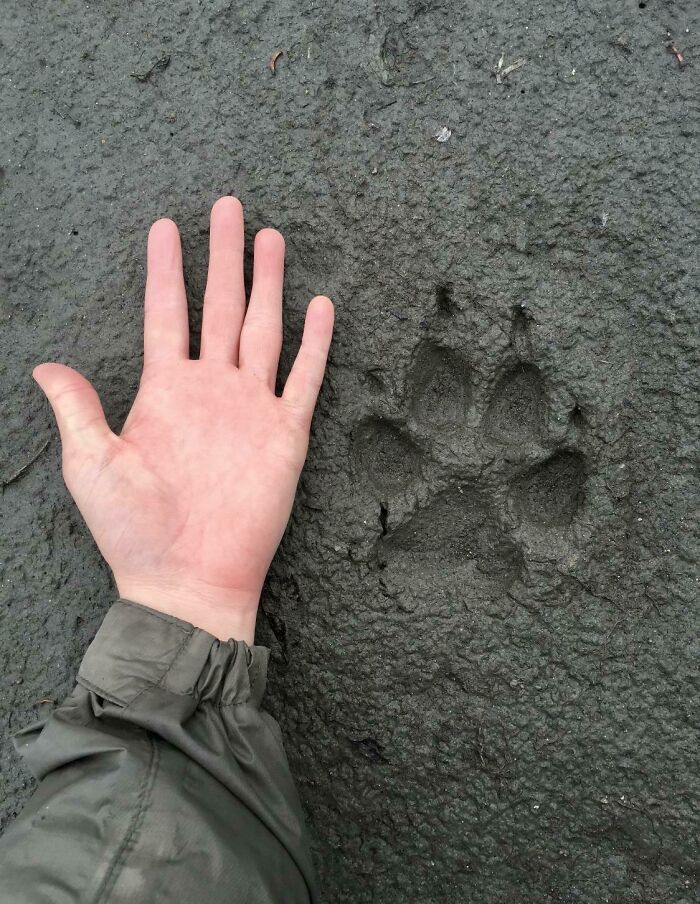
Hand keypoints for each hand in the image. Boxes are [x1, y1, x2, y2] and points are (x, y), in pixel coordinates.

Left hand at [33, 197, 333, 643]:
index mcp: (164, 390)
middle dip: (225, 257)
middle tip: (230, 208)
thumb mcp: (91, 464)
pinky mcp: (286, 434)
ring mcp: (251, 408)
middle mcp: (211, 389)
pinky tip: (321, 306)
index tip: (165, 226)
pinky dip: (315, 343)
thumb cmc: (135, 529)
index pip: (167, 313)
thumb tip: (45, 364)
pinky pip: (304, 378)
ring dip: (268, 284)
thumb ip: (77, 408)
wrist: (190, 578)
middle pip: (220, 306)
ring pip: (263, 329)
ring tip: (271, 238)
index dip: (166, 270)